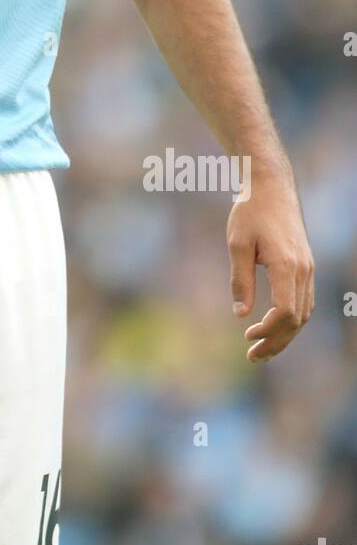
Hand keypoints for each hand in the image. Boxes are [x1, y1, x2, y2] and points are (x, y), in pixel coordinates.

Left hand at [226, 176, 314, 361]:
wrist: (271, 186)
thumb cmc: (250, 211)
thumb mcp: (237, 244)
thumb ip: (240, 280)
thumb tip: (241, 314)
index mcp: (286, 265)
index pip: (285, 312)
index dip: (268, 331)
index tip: (247, 336)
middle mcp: (303, 269)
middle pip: (297, 319)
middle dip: (276, 342)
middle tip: (252, 357)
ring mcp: (308, 268)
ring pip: (303, 313)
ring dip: (285, 334)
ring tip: (261, 349)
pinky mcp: (305, 265)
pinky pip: (304, 301)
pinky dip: (291, 320)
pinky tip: (273, 327)